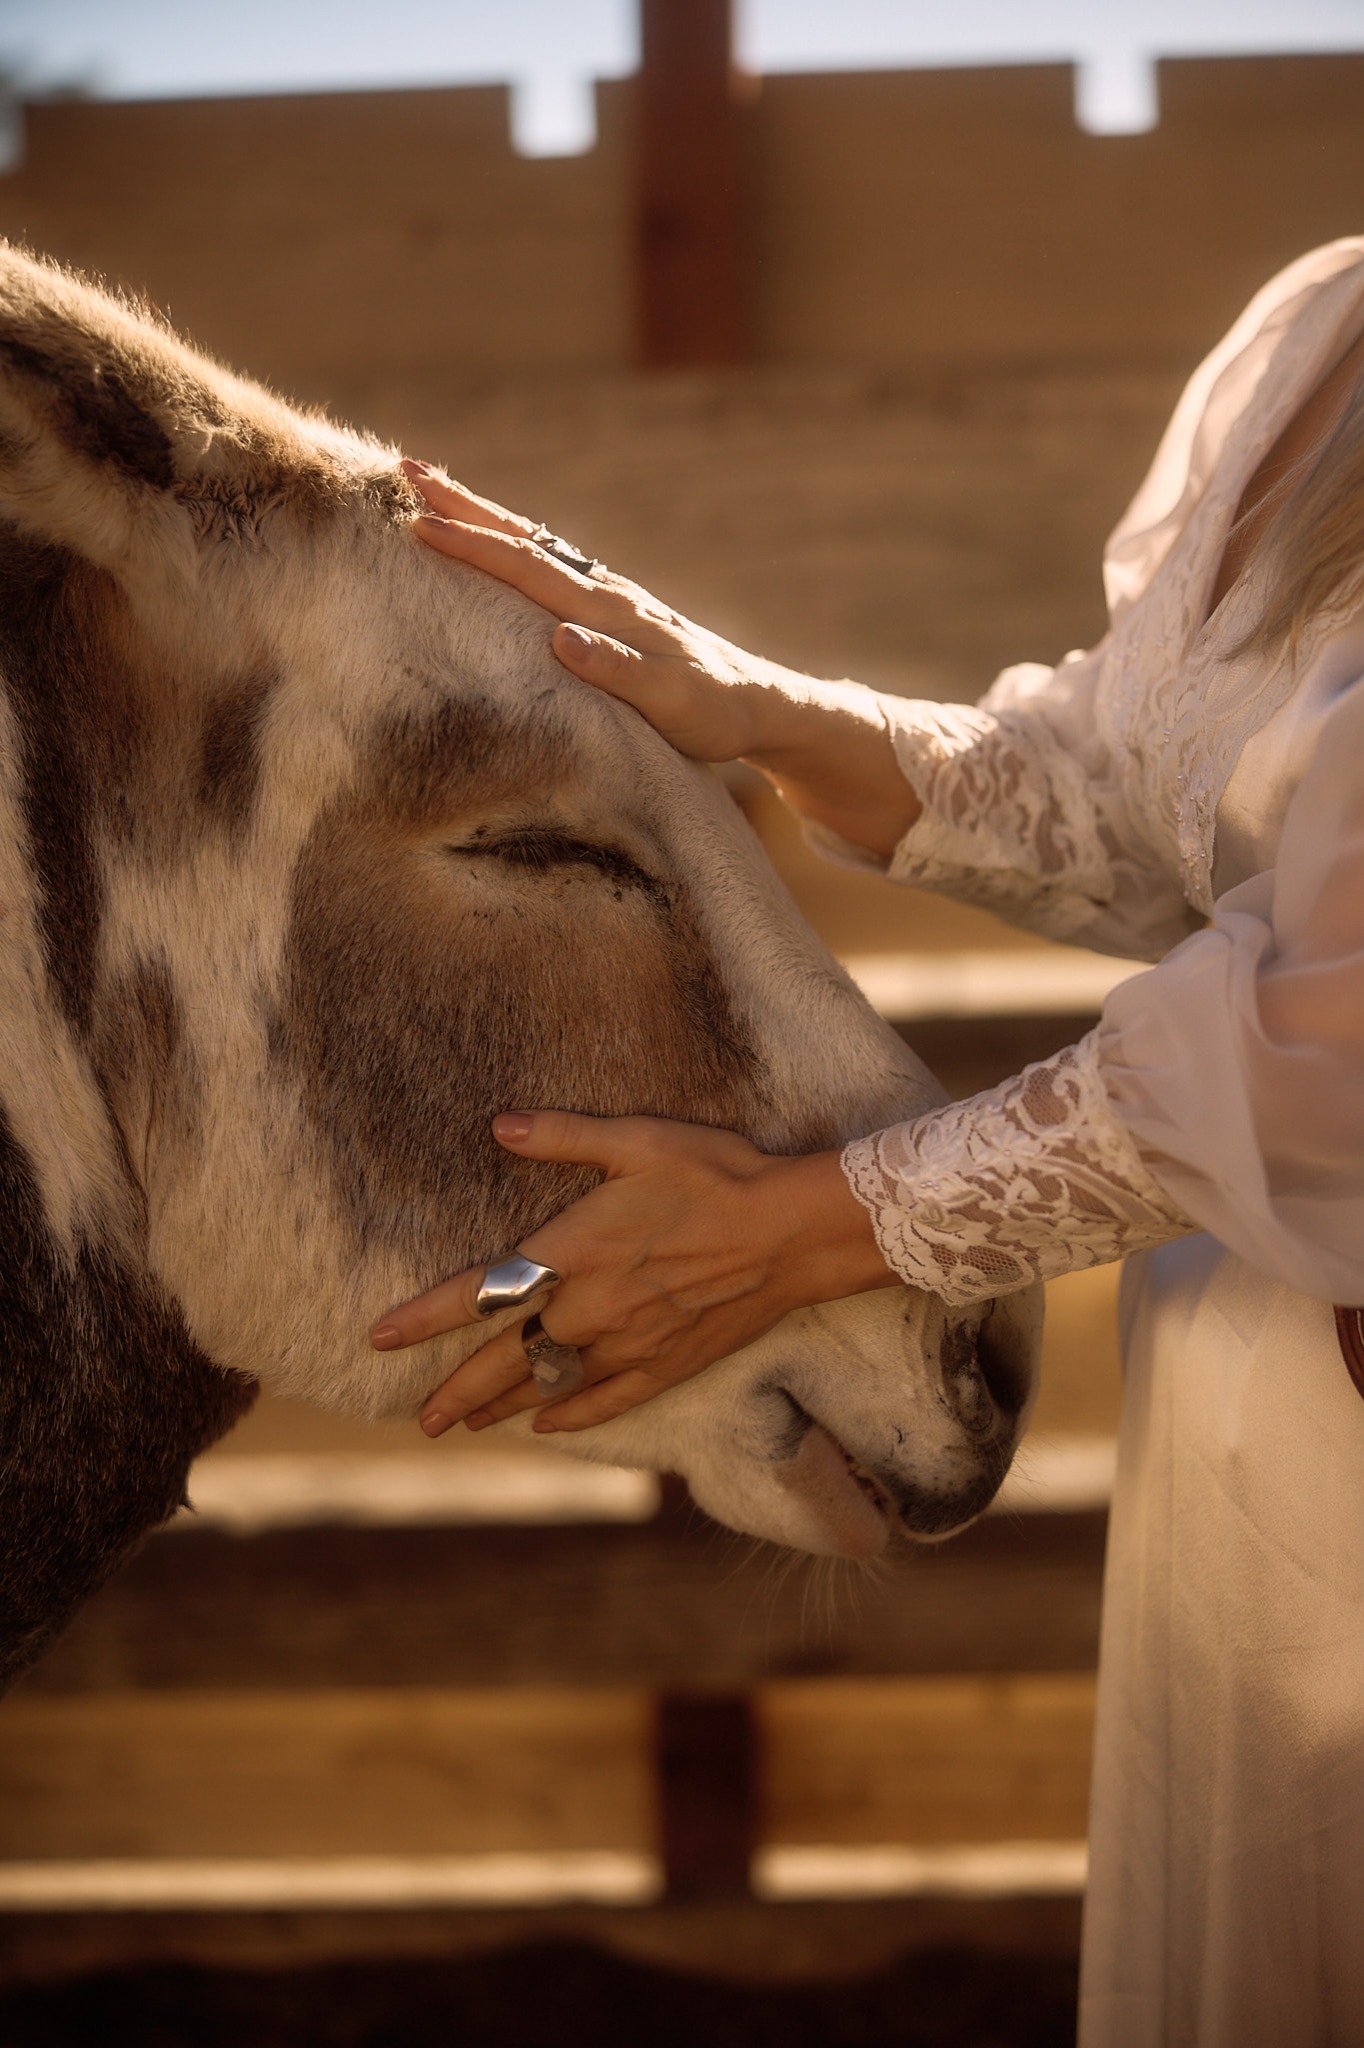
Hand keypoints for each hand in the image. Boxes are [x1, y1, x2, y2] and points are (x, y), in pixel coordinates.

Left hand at [369, 1108, 898, 1435]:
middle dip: (458, 1389)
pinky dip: (573, 1416)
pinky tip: (548, 1425)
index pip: (485, 1289)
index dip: (427, 1317)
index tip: (381, 1337)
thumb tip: (501, 1125)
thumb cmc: (717, 1174)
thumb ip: (565, 1135)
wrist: (793, 1232)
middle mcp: (594, 1307)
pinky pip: (608, 1401)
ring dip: (504, 1405)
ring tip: (467, 1423)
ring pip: (551, 1384)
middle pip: (508, 1357)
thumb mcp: (639, 1139)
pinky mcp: (669, 1364)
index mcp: (577, 1249)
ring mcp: (631, 1343)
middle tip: (421, 1417)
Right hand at [402, 461, 772, 761]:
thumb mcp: (672, 705)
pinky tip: (501, 537)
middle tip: (403, 471)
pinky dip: (514, 540)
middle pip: (521, 538)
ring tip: (435, 488)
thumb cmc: (712, 713)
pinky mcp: (609, 606)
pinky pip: (549, 562)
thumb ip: (621, 673)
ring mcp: (605, 594)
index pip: (528, 569)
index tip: (420, 525)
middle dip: (463, 505)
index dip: (473, 547)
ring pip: (533, 543)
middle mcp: (602, 591)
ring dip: (483, 514)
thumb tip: (564, 639)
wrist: (755, 703)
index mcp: (607, 610)